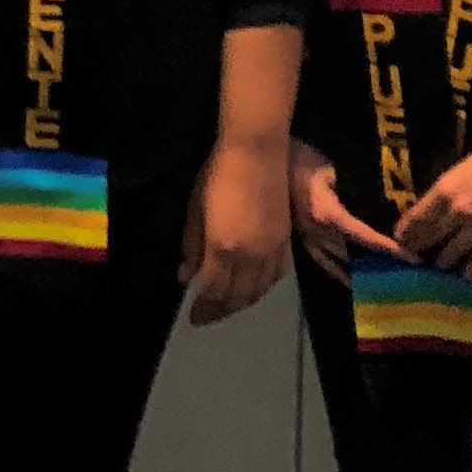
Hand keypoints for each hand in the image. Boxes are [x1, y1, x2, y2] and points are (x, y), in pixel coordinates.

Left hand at [180, 138, 292, 324]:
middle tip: (207, 318)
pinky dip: (262, 288)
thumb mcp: (194, 210)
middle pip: (238, 296)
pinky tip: (254, 287)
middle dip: (222, 311)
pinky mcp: (286, 241)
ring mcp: (272, 250)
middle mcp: (251, 256)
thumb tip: (185, 276)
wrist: (257, 152)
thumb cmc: (217, 175)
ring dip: (242, 303)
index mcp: (223, 248)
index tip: (193, 318)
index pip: (213, 290)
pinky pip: (276, 276)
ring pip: (259, 289)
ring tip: (227, 307)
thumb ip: (191, 246)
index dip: (204, 308)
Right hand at [287, 137, 405, 284]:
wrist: (259, 159)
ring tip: (372, 288)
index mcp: (328, 215)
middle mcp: (316, 232)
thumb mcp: (328, 169)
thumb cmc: (297, 157)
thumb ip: (349, 188)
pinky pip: (317, 257)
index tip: (411, 259)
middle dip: (373, 268)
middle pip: (349, 257)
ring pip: (331, 264)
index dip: (387, 248)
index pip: (364, 237)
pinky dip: (333, 268)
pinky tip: (342, 274)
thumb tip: (378, 199)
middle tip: (398, 277)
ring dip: (352, 276)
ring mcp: (302, 236)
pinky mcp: (293, 234)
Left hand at [394, 137, 471, 280]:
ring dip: (442, 263)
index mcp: (442, 191)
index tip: (400, 244)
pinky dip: (469, 269)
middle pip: (429, 239)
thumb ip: (441, 195)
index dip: (405, 235)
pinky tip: (464, 274)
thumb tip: (427, 213)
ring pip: (451, 254)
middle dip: (419, 252)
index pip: (415, 220)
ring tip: (439, 268)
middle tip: (415, 261)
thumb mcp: (456, 173)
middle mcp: (456, 211)